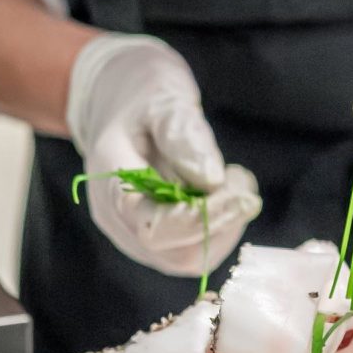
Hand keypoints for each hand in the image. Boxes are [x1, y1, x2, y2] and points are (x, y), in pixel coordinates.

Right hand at [67, 35, 260, 275]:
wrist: (119, 100)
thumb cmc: (142, 94)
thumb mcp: (163, 98)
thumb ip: (183, 136)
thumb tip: (211, 181)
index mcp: (109, 179)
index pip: (153, 226)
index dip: (202, 218)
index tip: (239, 191)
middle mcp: (116, 216)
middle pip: (171, 252)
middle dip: (220, 223)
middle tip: (243, 182)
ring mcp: (132, 231)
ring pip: (184, 258)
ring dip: (225, 227)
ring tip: (237, 181)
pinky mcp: (154, 235)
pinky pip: (190, 250)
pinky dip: (220, 227)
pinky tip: (228, 192)